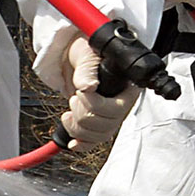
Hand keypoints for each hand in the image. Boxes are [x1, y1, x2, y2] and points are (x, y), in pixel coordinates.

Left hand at [36, 26, 135, 142]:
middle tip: (75, 97)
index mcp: (126, 87)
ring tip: (68, 113)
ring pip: (99, 136)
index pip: (118, 110)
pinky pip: (94, 142)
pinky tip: (73, 143)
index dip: (96, 106)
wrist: (77, 56)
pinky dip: (82, 144)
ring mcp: (110, 116)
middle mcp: (121, 104)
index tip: (81, 92)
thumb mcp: (88, 55)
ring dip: (78, 128)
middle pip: (107, 126)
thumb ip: (87, 70)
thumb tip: (87, 86)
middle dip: (83, 114)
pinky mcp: (97, 123)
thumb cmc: (87, 51)